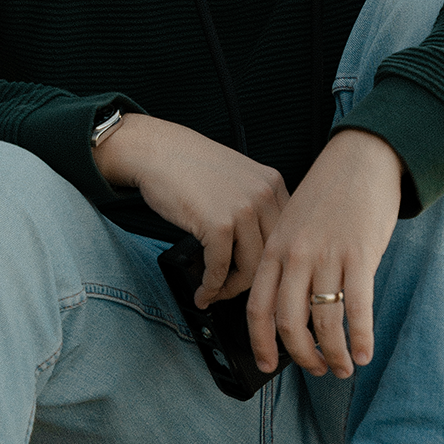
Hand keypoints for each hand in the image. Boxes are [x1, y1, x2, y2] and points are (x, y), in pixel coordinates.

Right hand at [95, 113, 288, 299]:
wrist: (157, 150)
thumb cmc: (188, 165)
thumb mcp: (237, 177)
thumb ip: (254, 205)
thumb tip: (258, 250)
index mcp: (272, 184)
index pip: (286, 236)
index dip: (271, 263)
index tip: (257, 278)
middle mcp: (264, 195)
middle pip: (272, 255)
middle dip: (251, 281)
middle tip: (232, 291)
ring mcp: (243, 209)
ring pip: (250, 268)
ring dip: (229, 289)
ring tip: (215, 293)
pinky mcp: (218, 224)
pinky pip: (220, 268)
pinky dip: (210, 286)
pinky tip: (202, 291)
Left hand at [242, 129, 401, 379]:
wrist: (361, 158)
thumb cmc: (328, 193)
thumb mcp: (293, 223)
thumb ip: (287, 260)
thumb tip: (290, 306)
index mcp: (274, 248)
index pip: (258, 307)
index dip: (261, 343)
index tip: (267, 365)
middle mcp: (295, 255)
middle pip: (289, 322)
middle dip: (301, 355)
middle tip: (314, 369)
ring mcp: (327, 256)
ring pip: (324, 321)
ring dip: (333, 354)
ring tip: (342, 367)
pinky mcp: (360, 255)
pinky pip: (357, 308)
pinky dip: (360, 338)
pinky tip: (363, 353)